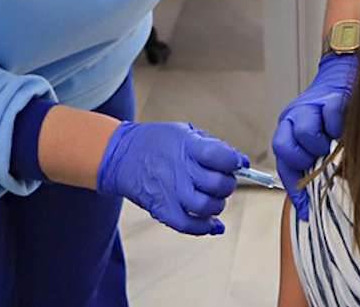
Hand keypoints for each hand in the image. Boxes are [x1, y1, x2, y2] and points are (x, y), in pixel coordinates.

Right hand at [97, 121, 247, 235]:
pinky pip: (189, 226)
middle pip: (219, 185)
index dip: (235, 162)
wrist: (119, 155)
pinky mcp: (162, 210)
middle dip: (227, 184)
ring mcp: (171, 192)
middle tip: (222, 180)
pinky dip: (205, 227)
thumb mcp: (183, 131)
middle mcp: (180, 170)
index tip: (239, 163)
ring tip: (213, 198)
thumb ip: (211, 145)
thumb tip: (239, 161)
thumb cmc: (155, 142)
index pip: (221, 157)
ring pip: (208, 207)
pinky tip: (212, 224)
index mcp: (187, 146)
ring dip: (217, 205)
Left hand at [273, 53, 356, 220]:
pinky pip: (330, 117)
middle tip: (320, 163)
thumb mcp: (318, 147)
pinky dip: (339, 129)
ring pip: (304, 133)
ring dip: (321, 146)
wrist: (342, 78)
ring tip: (333, 147)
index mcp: (287, 133)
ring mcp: (310, 108)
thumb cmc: (330, 120)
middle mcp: (293, 119)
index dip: (294, 187)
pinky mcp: (331, 98)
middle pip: (285, 148)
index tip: (308, 207)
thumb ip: (312, 174)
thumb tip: (309, 212)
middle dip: (304, 162)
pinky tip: (345, 131)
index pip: (282, 163)